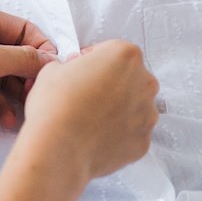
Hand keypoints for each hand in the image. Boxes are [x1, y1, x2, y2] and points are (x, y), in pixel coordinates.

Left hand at [0, 4, 57, 136]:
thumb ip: (22, 58)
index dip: (41, 49)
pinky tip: (8, 120)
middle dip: (30, 76)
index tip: (52, 71)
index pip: (23, 29)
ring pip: (7, 78)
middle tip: (38, 94)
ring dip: (18, 95)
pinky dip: (3, 107)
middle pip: (17, 55)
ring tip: (27, 111)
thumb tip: (51, 61)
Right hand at [19, 40, 157, 180]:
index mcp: (125, 55)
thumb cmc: (56, 106)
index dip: (93, 60)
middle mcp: (144, 82)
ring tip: (90, 118)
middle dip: (111, 84)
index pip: (111, 51)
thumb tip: (75, 72)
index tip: (82, 71)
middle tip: (86, 95)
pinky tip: (97, 136)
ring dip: (118, 109)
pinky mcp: (143, 141)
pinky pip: (132, 133)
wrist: (58, 149)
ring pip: (134, 106)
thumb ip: (73, 65)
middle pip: (129, 77)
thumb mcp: (54, 68)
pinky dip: (119, 134)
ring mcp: (147, 114)